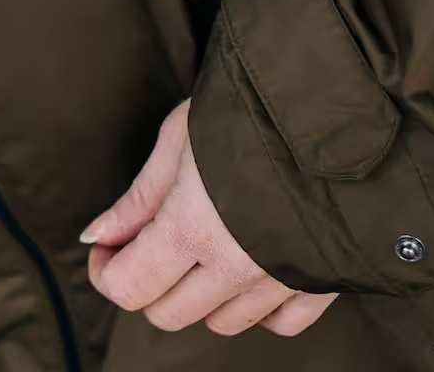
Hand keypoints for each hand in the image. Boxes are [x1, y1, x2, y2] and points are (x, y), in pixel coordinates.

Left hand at [85, 101, 336, 337]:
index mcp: (193, 227)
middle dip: (148, 283)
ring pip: (223, 323)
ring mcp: (282, 279)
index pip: (130, 288)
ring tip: (203, 249)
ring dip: (201, 296)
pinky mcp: (323, 283)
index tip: (107, 248)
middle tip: (149, 244)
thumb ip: (138, 199)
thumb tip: (96, 238)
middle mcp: (237, 265)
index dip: (107, 271)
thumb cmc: (247, 111)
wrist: (336, 109)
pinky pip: (281, 323)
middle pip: (170, 314)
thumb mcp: (179, 140)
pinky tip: (250, 271)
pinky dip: (259, 308)